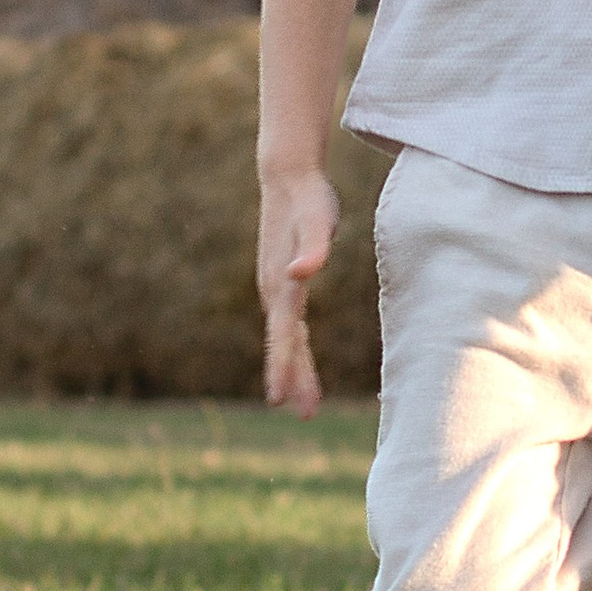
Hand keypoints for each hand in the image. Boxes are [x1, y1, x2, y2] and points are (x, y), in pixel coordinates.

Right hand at [258, 169, 340, 413]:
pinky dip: (296, 349)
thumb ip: (313, 247)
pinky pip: (290, 326)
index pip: (283, 333)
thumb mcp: (317, 220)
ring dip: (294, 370)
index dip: (283, 365)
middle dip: (293, 378)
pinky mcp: (285, 283)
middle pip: (284, 343)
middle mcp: (274, 289)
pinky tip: (303, 364)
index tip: (280, 398)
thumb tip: (302, 272)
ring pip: (286, 338)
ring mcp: (276, 288)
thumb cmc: (308, 198)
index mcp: (281, 282)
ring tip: (306, 403)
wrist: (289, 177)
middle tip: (303, 414)